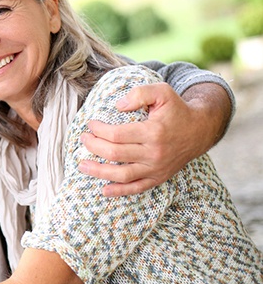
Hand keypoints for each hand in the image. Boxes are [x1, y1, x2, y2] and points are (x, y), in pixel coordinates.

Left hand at [78, 82, 230, 196]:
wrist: (199, 130)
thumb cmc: (176, 109)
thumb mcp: (162, 92)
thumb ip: (139, 94)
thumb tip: (118, 106)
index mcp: (153, 132)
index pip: (116, 135)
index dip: (99, 130)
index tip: (90, 124)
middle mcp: (154, 153)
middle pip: (115, 154)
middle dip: (93, 147)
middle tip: (83, 139)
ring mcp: (156, 168)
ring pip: (122, 175)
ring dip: (99, 171)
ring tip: (82, 165)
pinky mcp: (159, 178)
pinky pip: (136, 188)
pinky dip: (119, 191)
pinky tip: (104, 190)